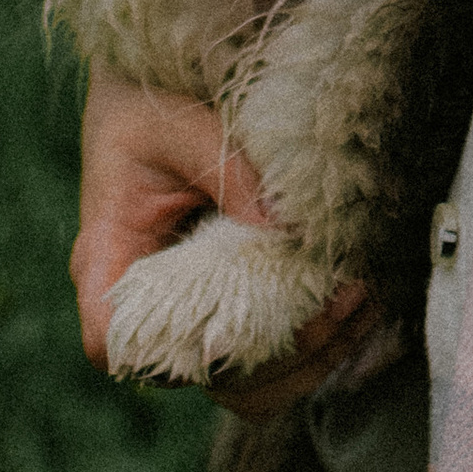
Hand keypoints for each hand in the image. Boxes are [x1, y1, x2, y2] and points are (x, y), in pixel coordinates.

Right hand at [71, 66, 379, 417]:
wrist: (156, 87)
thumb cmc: (150, 103)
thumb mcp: (179, 125)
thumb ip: (226, 171)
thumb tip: (287, 229)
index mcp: (109, 259)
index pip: (109, 343)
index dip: (163, 358)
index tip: (230, 330)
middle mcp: (149, 302)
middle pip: (199, 377)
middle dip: (276, 356)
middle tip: (338, 301)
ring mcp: (195, 311)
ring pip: (246, 384)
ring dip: (308, 358)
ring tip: (360, 301)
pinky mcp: (236, 304)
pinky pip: (275, 357)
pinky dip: (322, 344)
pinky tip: (364, 302)